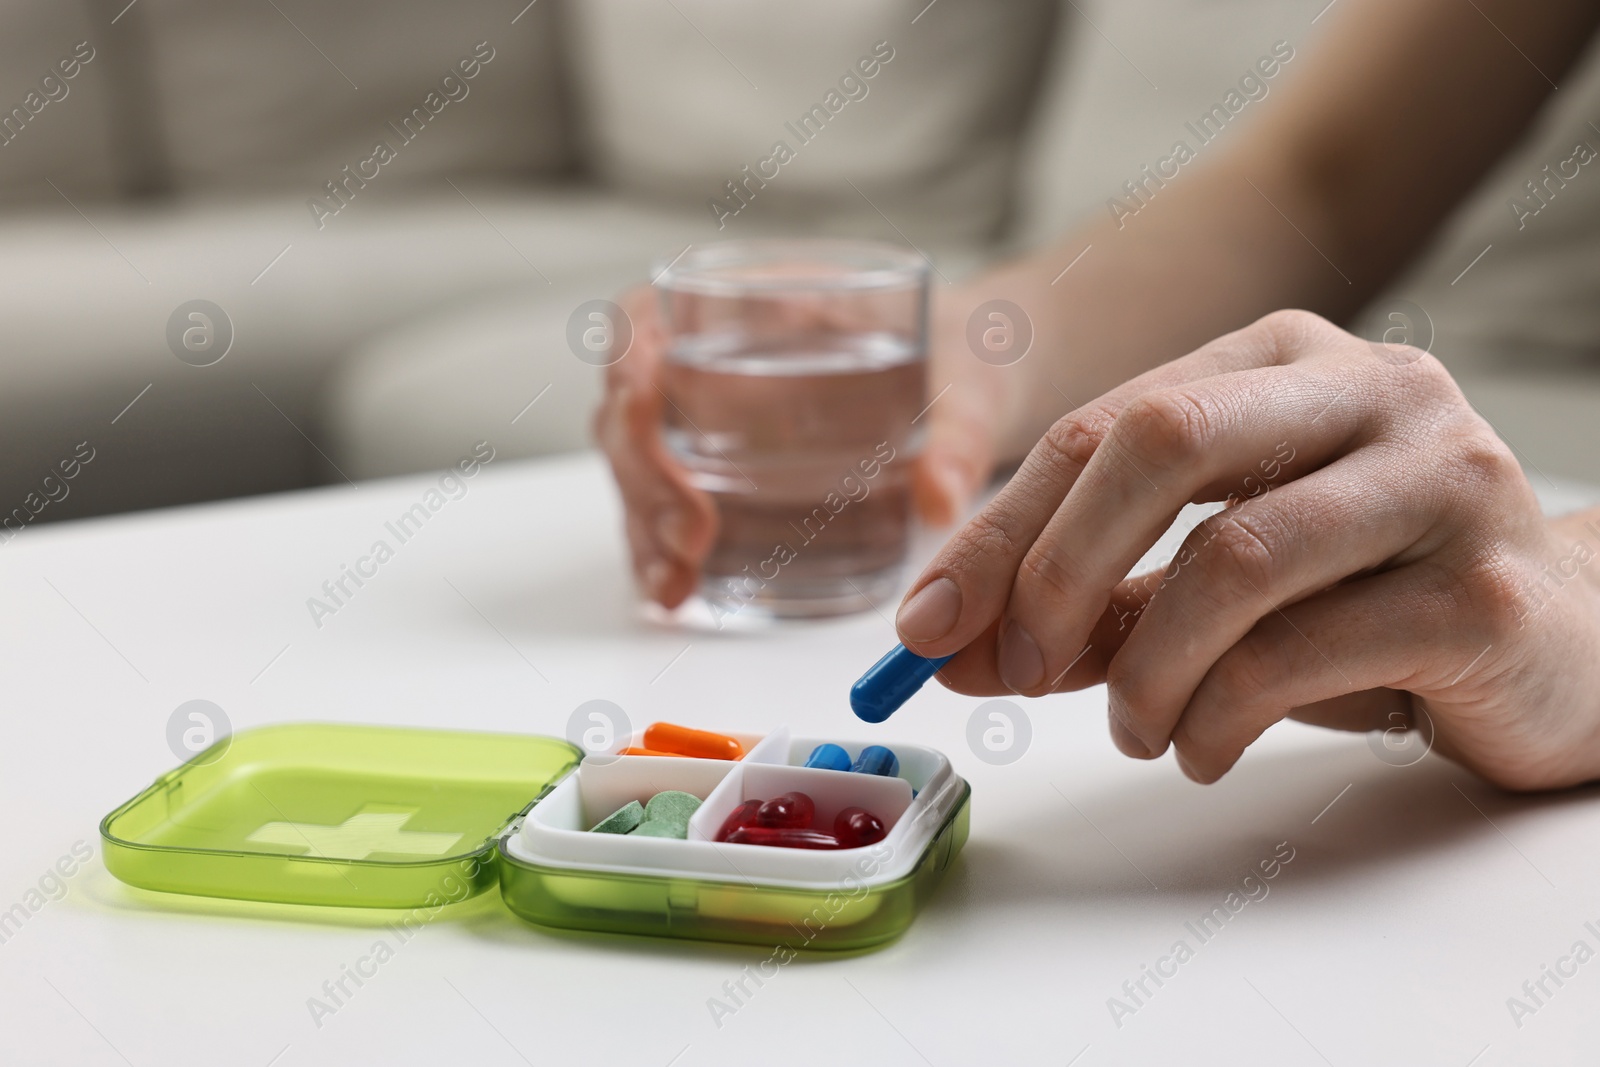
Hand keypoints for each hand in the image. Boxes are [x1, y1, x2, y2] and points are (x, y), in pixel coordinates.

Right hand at [594, 282, 1015, 607]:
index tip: (642, 400)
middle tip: (691, 535)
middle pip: (630, 411)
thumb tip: (940, 499)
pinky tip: (678, 594)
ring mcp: (706, 427)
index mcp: (751, 305)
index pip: (648, 318)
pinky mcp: (720, 482)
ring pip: (639, 473)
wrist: (972, 391)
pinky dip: (665, 555)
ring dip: (645, 529)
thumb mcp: (970, 381)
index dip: (628, 356)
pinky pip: (668, 516)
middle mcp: (708, 364)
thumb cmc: (960, 359)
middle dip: (646, 474)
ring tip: (675, 585)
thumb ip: (957, 434)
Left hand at [895, 310, 1599, 790]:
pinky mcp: (1485, 591)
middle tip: (1013, 670)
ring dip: (1145, 669)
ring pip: (1235, 557)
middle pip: (1161, 443)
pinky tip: (1204, 746)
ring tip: (1136, 731)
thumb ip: (1088, 605)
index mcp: (1281, 361)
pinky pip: (1306, 649)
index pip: (1103, 426)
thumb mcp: (1211, 590)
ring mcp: (1441, 479)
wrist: (1566, 648)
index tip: (923, 628)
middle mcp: (1370, 390)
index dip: (997, 532)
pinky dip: (1220, 715)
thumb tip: (946, 643)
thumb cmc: (1364, 603)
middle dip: (1056, 570)